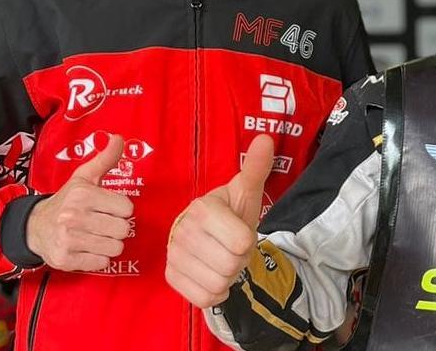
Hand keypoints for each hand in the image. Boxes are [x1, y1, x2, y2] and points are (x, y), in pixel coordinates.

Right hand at [26, 133, 132, 271]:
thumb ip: (105, 158)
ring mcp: (68, 240)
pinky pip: (101, 263)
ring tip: (97, 236)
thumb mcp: (84, 177)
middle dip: (117, 227)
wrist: (34, 227)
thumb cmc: (67, 200)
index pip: (126, 208)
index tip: (110, 208)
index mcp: (83, 195)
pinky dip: (99, 258)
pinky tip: (88, 248)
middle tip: (104, 224)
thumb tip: (119, 137)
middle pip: (123, 229)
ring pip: (115, 248)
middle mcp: (74, 217)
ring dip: (110, 244)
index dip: (121, 209)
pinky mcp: (65, 260)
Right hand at [165, 134, 274, 308]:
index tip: (239, 230)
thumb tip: (265, 138)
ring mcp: (173, 254)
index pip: (242, 243)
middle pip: (230, 267)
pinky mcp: (170, 276)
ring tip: (221, 258)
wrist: (210, 232)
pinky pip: (203, 298)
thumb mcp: (247, 191)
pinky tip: (212, 274)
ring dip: (227, 278)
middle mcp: (183, 230)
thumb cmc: (232, 211)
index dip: (248, 241)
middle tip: (231, 247)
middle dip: (238, 261)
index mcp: (203, 208)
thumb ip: (256, 168)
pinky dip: (214, 292)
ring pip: (217, 285)